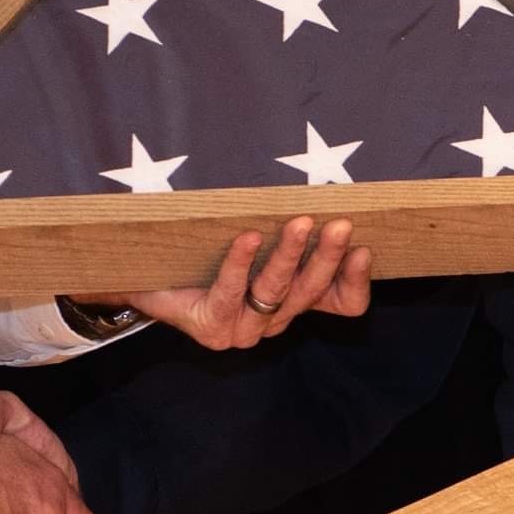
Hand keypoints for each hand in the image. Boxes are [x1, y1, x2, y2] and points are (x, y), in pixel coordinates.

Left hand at [130, 217, 372, 350]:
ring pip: (276, 291)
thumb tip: (319, 185)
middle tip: (340, 224)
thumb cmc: (208, 258)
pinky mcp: (212, 327)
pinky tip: (248, 237)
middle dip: (328, 255)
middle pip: (311, 291)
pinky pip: (231, 291)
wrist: (149, 283)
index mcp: (294, 303)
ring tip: (299, 223)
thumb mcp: (257, 243)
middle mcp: (275, 320)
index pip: (344, 304)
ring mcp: (244, 329)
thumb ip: (288, 230)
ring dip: (291, 255)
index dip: (356, 280)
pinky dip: (241, 262)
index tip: (364, 247)